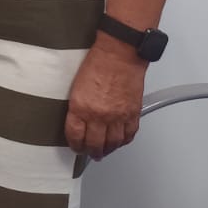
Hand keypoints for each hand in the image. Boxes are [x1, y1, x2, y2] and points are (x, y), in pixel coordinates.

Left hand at [64, 38, 146, 159]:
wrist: (119, 54)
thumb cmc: (97, 63)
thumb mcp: (76, 85)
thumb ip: (78, 106)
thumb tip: (78, 120)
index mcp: (81, 107)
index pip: (75, 135)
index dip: (74, 144)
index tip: (75, 146)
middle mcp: (100, 115)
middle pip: (95, 144)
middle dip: (91, 152)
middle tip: (89, 153)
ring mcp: (118, 116)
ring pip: (113, 143)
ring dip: (108, 150)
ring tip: (103, 151)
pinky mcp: (133, 113)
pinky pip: (130, 134)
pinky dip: (124, 141)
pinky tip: (120, 142)